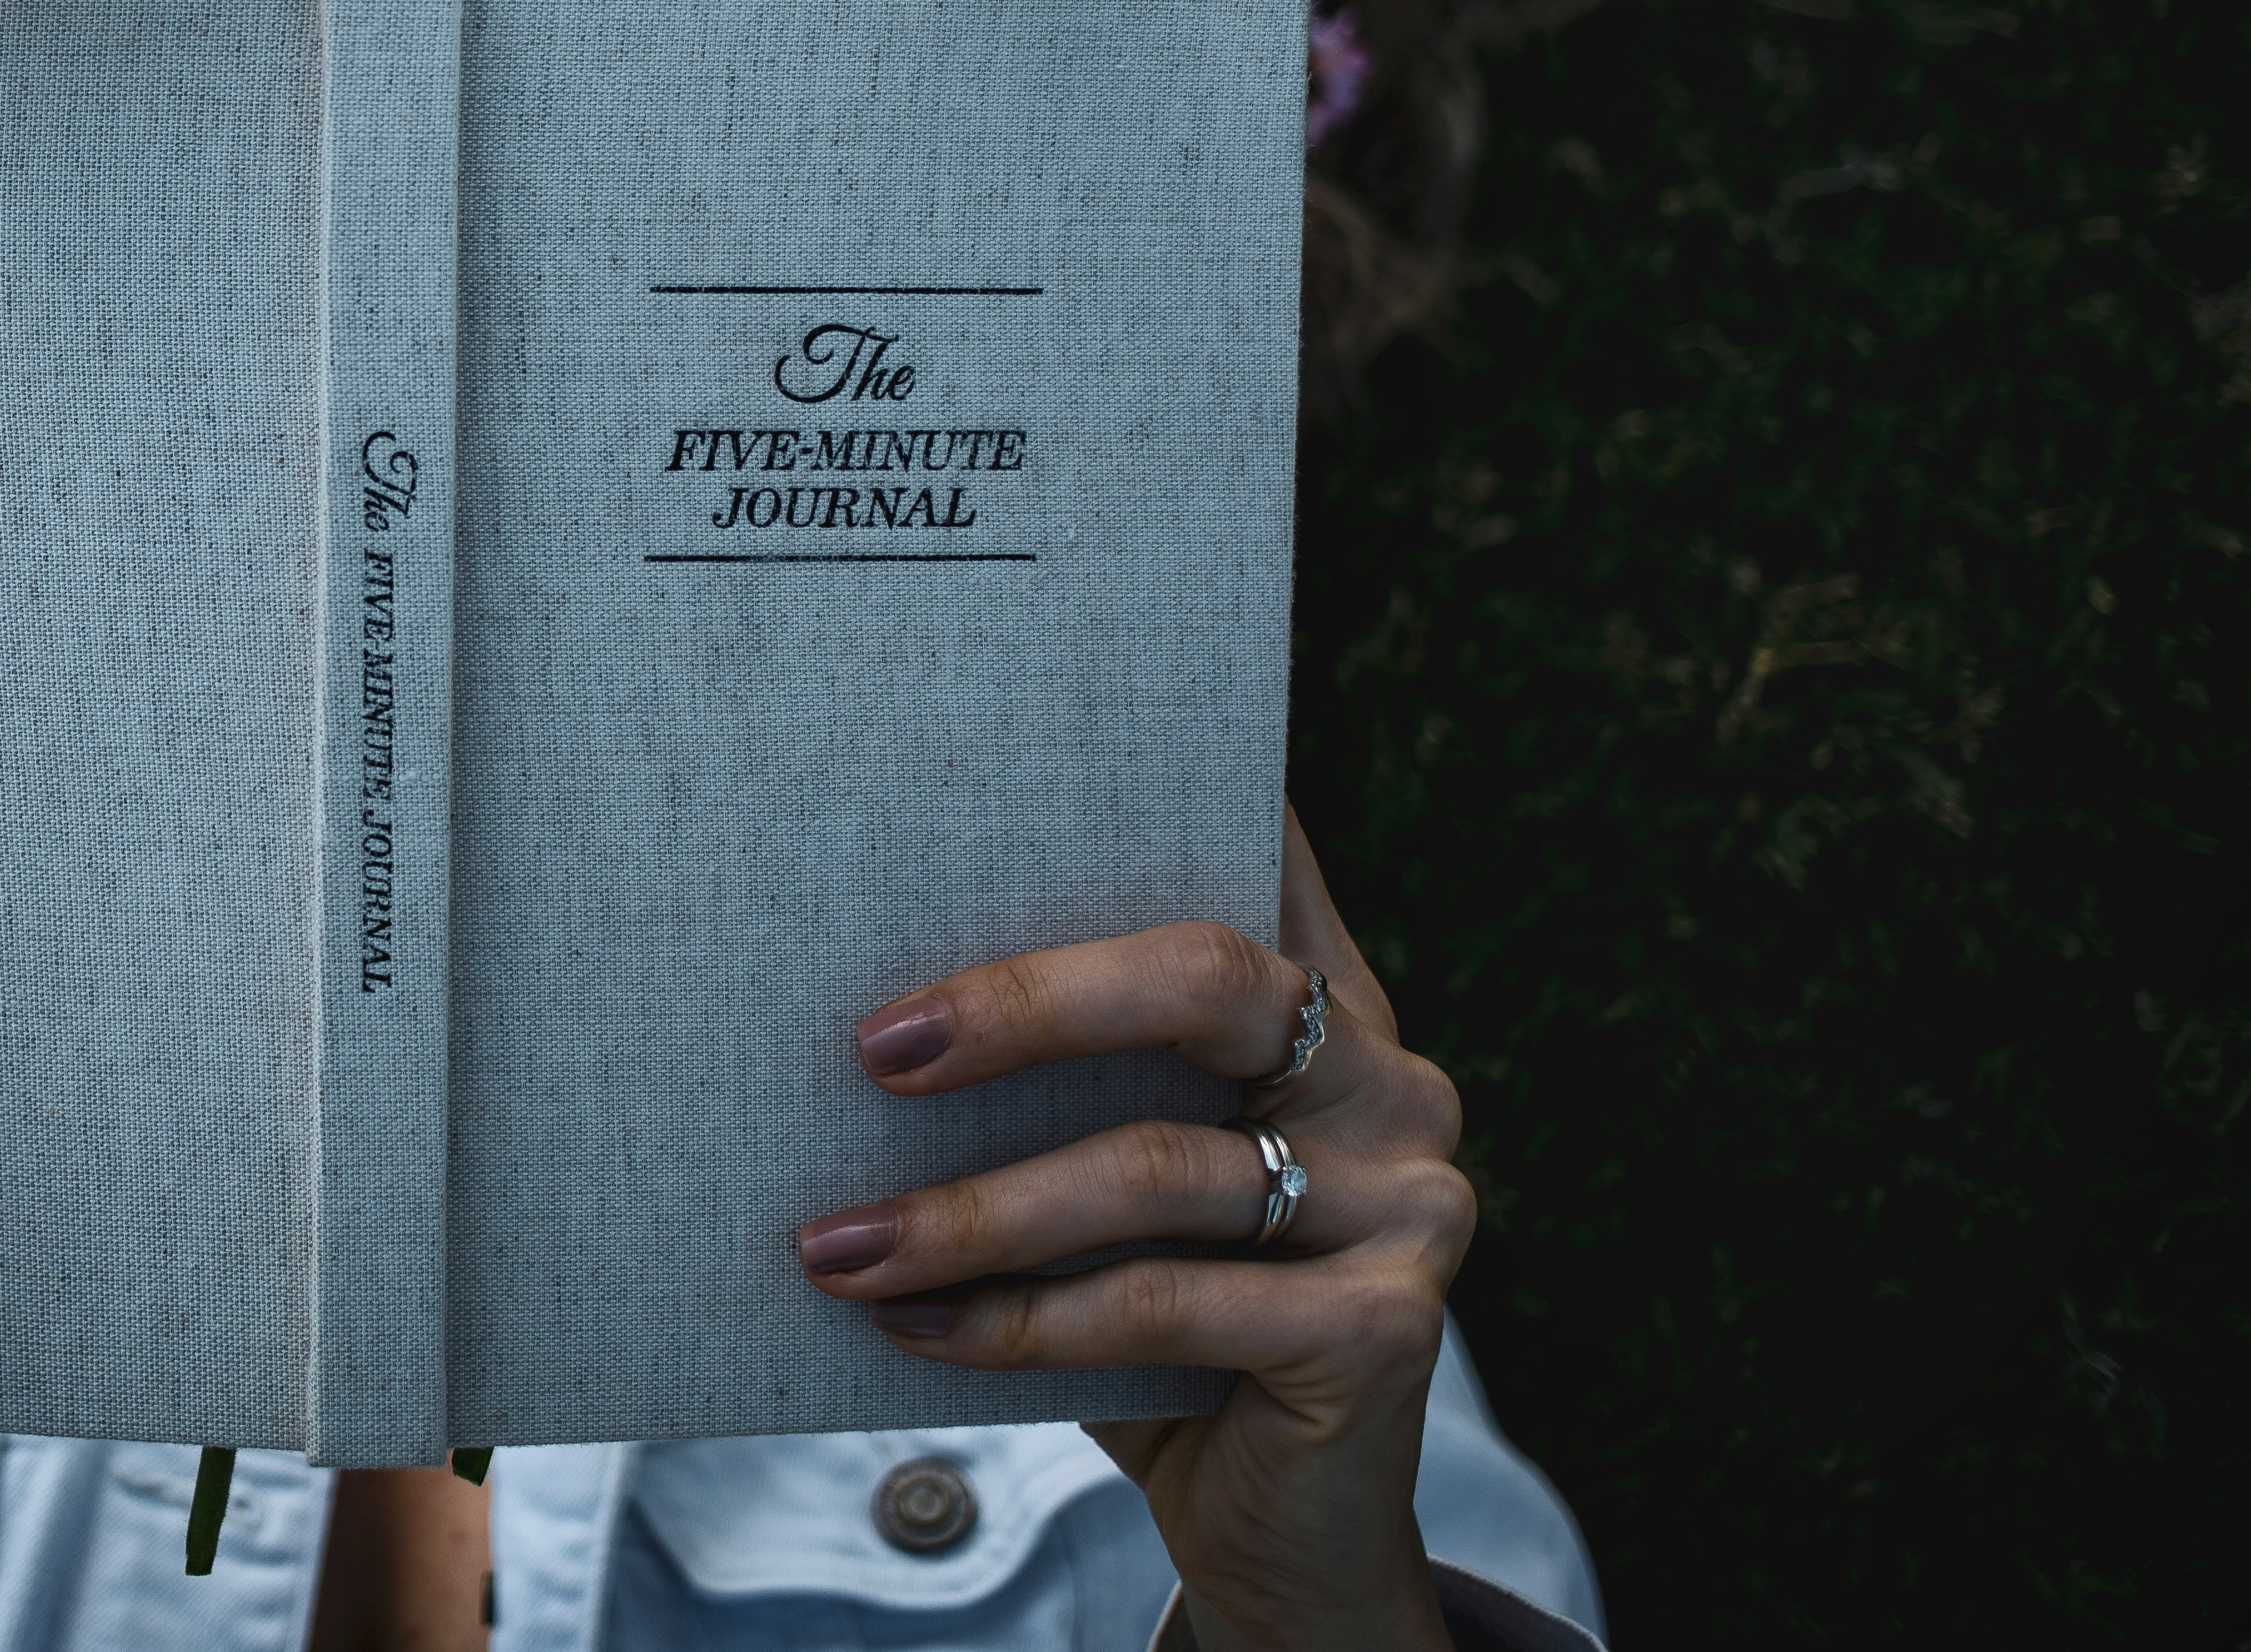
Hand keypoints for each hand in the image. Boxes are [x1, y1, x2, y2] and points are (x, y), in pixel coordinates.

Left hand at [795, 808, 1470, 1651]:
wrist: (1275, 1528)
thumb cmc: (1156, 1325)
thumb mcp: (1107, 1183)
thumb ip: (1060, 1088)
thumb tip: (865, 1010)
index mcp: (1328, 1005)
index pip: (1262, 855)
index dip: (1190, 775)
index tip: (1048, 722)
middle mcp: (1393, 1076)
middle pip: (1204, 978)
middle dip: (1023, 1003)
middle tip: (872, 1045)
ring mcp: (1412, 1200)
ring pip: (1155, 1167)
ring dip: (970, 1211)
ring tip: (837, 1242)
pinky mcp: (1392, 1328)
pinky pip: (1169, 1301)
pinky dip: (1021, 1319)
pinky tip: (912, 1327)